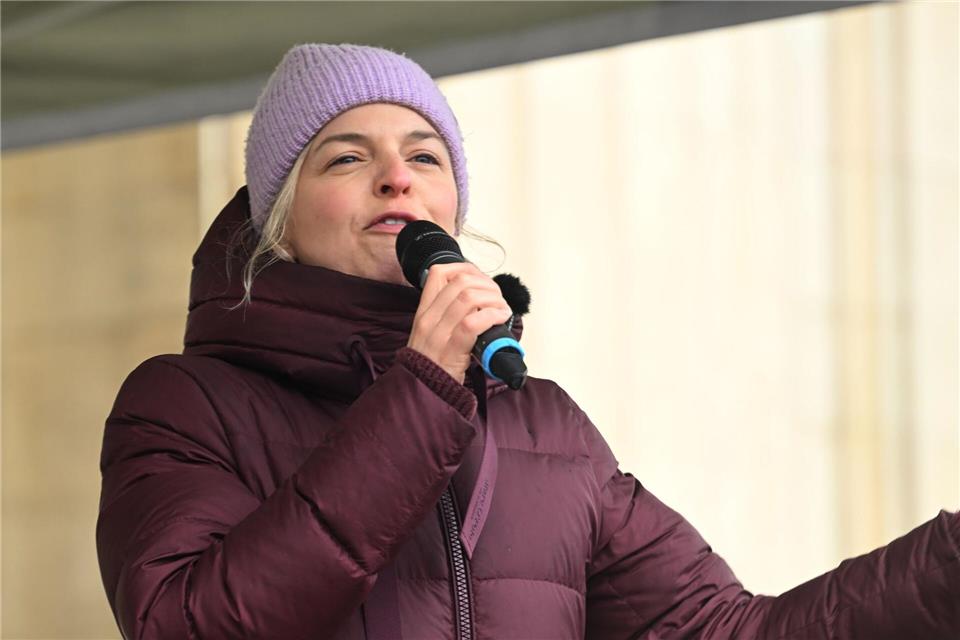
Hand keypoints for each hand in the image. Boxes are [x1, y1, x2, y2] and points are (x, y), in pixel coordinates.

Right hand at [406, 262, 512, 383]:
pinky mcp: (451, 349)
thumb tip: (478, 298)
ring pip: (469, 297)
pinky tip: (501, 318)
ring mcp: (438, 333)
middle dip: (487, 284)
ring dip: (494, 299)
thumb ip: (447, 314)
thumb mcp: (431, 334)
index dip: (465, 269)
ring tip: (502, 309)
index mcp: (424, 311)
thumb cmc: (433, 365)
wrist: (424, 392)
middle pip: (460, 282)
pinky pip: (474, 322)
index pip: (438, 272)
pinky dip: (493, 315)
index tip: (481, 280)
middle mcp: (428, 318)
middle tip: (498, 298)